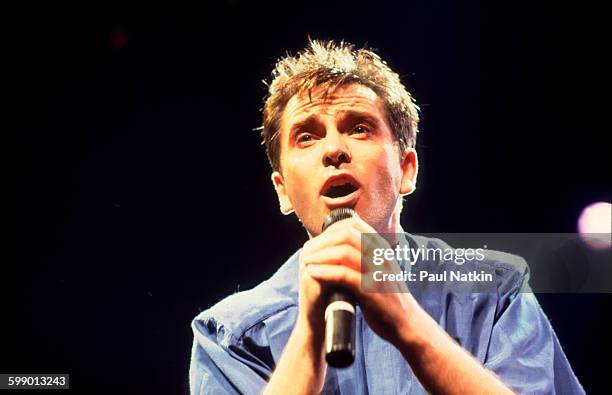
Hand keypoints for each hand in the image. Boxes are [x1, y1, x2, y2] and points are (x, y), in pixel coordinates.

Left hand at [298, 215, 412, 347]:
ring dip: (320, 256)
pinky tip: (312, 273)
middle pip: (345, 235)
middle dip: (322, 242)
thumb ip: (363, 256)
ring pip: (343, 252)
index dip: (331, 229)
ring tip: (305, 261)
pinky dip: (325, 272)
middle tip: (306, 251)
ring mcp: (377, 270)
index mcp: (381, 247)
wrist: (406, 323)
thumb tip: (336, 247)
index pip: (353, 224)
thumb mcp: (379, 268)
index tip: (317, 241)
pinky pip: (344, 274)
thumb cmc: (388, 297)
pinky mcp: (372, 289)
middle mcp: (380, 255)